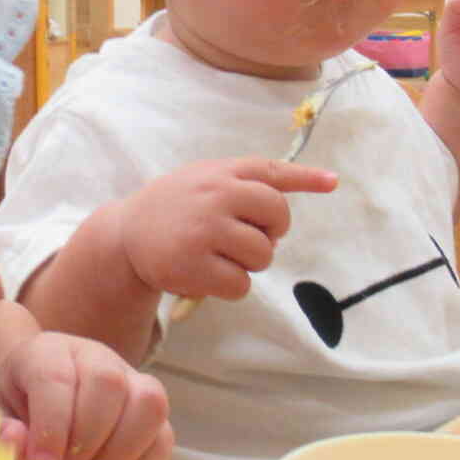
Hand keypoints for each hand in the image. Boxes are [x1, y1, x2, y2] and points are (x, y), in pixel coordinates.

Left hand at [0, 333, 171, 459]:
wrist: (42, 431)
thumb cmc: (21, 427)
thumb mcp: (1, 434)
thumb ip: (3, 438)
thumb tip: (14, 439)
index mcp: (46, 353)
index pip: (56, 377)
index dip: (52, 425)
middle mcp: (93, 357)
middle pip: (108, 382)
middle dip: (87, 439)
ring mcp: (130, 379)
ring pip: (149, 403)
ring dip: (120, 453)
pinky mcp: (151, 412)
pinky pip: (164, 438)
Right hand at [116, 157, 337, 303]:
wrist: (126, 234)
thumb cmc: (177, 207)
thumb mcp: (208, 178)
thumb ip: (254, 178)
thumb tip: (328, 180)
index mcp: (221, 173)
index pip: (271, 173)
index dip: (305, 179)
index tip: (332, 183)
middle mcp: (215, 196)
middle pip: (277, 217)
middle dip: (270, 233)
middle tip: (243, 238)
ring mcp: (205, 231)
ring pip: (262, 255)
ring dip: (248, 263)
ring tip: (219, 255)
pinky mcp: (194, 266)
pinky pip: (240, 284)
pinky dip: (230, 286)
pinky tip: (206, 274)